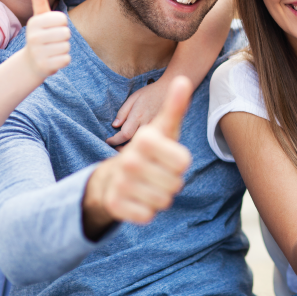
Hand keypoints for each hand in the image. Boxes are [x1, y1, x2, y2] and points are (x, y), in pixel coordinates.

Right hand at [23, 0, 70, 79]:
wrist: (31, 62)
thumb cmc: (40, 36)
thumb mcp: (39, 19)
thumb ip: (39, 2)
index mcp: (34, 23)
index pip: (62, 19)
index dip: (61, 24)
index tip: (52, 29)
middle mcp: (34, 37)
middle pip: (66, 33)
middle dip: (63, 38)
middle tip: (52, 41)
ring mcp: (38, 52)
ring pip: (66, 46)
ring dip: (63, 49)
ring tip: (52, 50)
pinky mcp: (45, 66)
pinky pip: (66, 59)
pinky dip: (63, 60)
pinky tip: (53, 60)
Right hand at [82, 77, 192, 238]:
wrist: (113, 176)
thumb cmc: (148, 149)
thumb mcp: (163, 127)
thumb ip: (175, 106)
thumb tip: (183, 80)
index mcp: (145, 139)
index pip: (183, 162)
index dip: (179, 162)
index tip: (166, 156)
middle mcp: (130, 160)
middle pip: (176, 184)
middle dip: (170, 181)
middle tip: (157, 172)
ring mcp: (121, 183)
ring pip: (163, 201)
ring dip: (160, 196)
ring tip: (148, 184)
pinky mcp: (116, 205)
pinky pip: (148, 215)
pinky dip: (146, 210)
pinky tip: (138, 198)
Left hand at [106, 78, 167, 147]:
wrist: (170, 90)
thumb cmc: (150, 93)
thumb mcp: (133, 97)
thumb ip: (123, 112)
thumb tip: (114, 126)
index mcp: (138, 116)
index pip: (124, 134)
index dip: (114, 140)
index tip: (108, 141)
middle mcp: (147, 125)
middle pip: (133, 143)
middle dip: (121, 148)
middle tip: (114, 147)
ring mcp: (156, 129)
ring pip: (143, 144)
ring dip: (132, 148)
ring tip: (123, 149)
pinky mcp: (164, 131)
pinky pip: (151, 142)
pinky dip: (143, 145)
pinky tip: (138, 146)